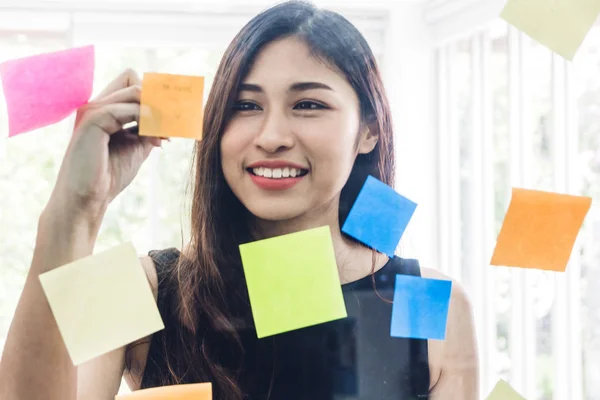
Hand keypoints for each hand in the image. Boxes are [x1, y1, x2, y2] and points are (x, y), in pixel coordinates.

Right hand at [48, 68, 163, 220]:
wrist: (88, 198)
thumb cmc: (108, 177)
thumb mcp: (137, 147)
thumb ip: (149, 130)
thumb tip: (170, 119)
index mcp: (104, 110)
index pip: (132, 83)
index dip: (155, 96)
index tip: (174, 116)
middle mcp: (97, 105)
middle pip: (133, 79)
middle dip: (159, 97)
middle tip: (176, 119)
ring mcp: (93, 110)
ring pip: (134, 90)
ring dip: (157, 110)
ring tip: (167, 131)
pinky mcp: (94, 120)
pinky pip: (128, 108)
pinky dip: (148, 119)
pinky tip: (157, 135)